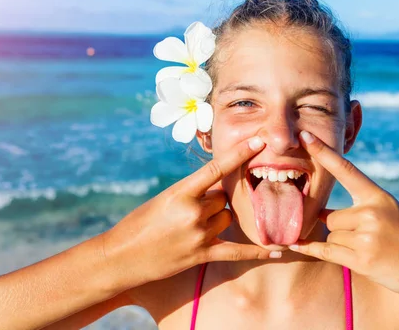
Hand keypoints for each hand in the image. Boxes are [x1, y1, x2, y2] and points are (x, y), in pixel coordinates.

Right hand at [101, 136, 279, 289]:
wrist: (121, 257)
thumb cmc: (139, 223)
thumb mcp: (163, 199)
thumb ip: (191, 193)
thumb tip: (218, 188)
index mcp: (180, 193)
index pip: (215, 169)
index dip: (239, 154)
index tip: (259, 142)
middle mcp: (193, 212)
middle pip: (223, 198)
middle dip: (214, 200)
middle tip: (191, 210)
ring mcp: (198, 235)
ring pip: (227, 218)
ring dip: (218, 219)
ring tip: (192, 227)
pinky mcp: (201, 255)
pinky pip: (236, 251)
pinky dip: (257, 251)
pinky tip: (277, 249)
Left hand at [289, 131, 398, 301]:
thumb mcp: (390, 215)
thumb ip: (360, 210)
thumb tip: (321, 214)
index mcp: (379, 197)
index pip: (346, 170)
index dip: (323, 152)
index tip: (304, 135)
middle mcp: (372, 212)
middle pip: (330, 217)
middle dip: (339, 230)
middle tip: (369, 241)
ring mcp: (367, 236)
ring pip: (330, 236)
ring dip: (342, 247)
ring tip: (372, 252)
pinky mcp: (362, 259)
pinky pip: (325, 251)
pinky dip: (310, 249)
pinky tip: (295, 244)